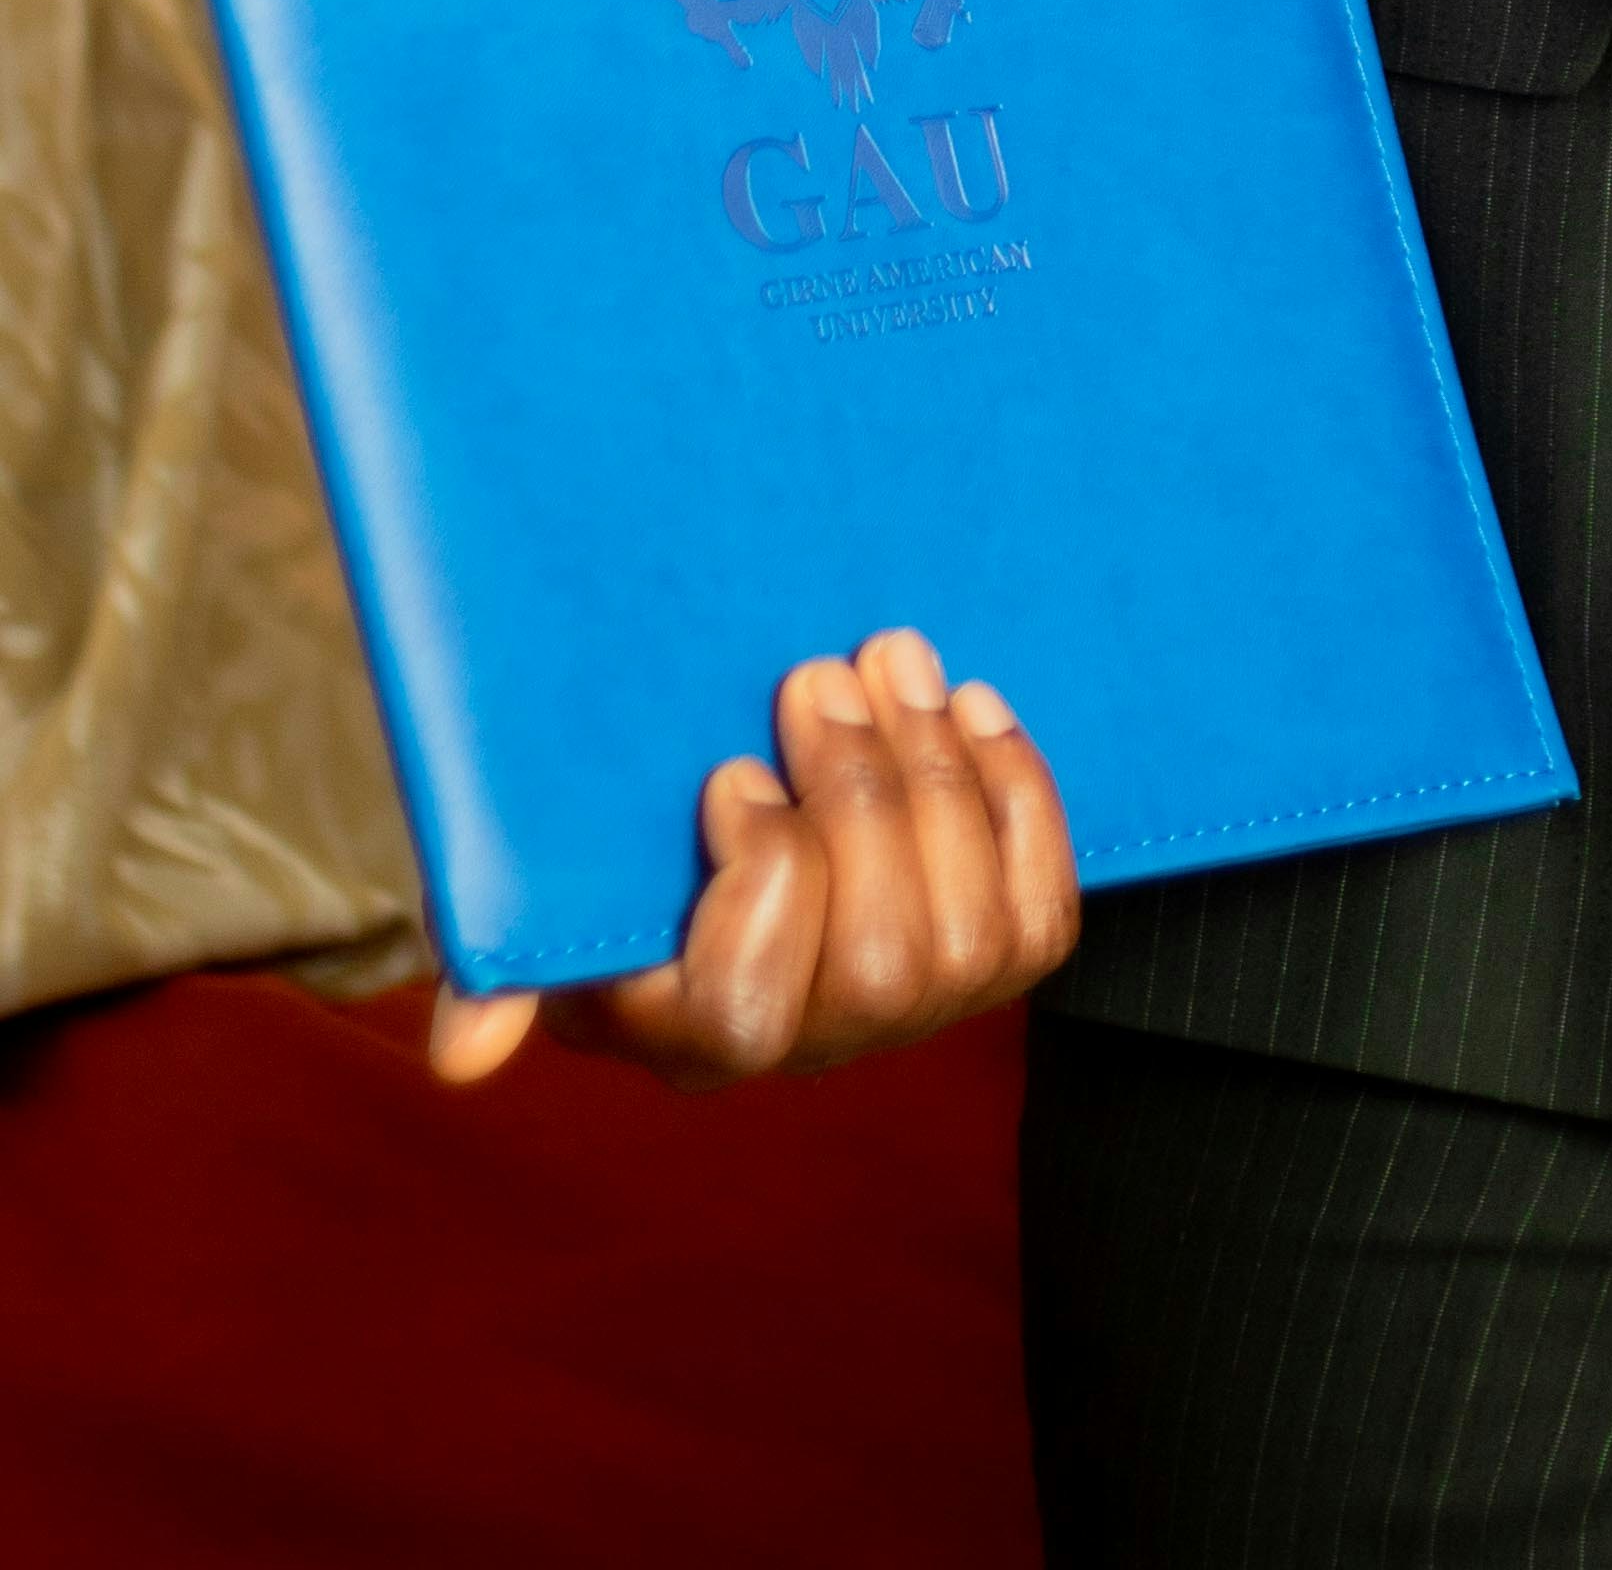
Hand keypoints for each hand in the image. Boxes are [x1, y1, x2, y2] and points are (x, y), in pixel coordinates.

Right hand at [424, 624, 1076, 1085]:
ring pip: (965, 933)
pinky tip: (975, 708)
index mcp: (690, 1034)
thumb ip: (504, 963)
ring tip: (893, 660)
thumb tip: (463, 1061)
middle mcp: (811, 1046)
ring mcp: (912, 1012)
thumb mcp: (550, 896)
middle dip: (862, 796)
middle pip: (879, 958)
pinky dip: (1018, 799)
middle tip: (822, 674)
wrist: (752, 803)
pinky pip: (1039, 913)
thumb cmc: (631, 849)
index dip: (761, 876)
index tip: (730, 772)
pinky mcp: (996, 961)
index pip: (748, 1010)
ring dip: (936, 772)